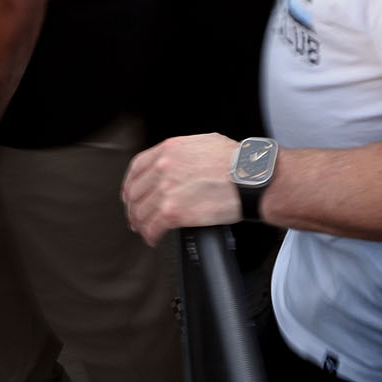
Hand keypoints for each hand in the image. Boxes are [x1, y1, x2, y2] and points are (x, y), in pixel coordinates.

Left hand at [122, 133, 240, 243]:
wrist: (251, 178)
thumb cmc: (237, 161)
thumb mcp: (205, 143)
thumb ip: (185, 152)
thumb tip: (180, 162)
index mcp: (170, 150)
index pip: (136, 168)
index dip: (130, 185)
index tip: (132, 194)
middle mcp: (164, 168)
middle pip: (135, 192)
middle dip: (134, 208)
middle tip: (136, 216)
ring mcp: (166, 191)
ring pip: (141, 212)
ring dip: (141, 224)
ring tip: (145, 230)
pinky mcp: (174, 212)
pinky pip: (152, 227)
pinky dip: (150, 235)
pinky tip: (154, 238)